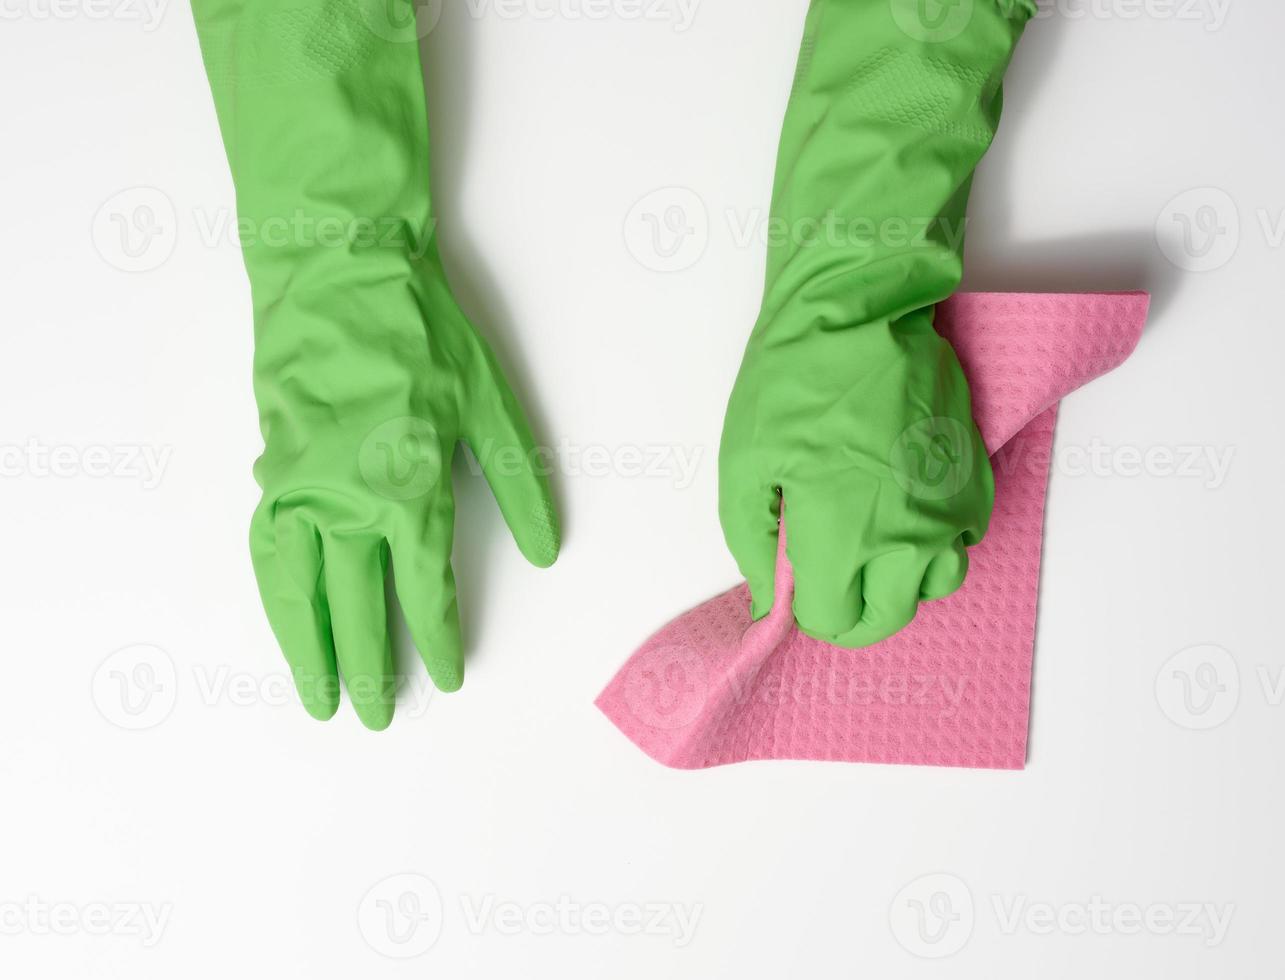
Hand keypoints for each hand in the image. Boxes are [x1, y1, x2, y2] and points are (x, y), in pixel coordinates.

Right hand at [249, 261, 557, 729]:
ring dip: (307, 651)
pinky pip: (266, 551)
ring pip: (297, 593)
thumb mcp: (491, 403)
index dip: (435, 640)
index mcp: (409, 490)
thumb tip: (546, 552)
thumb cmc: (421, 332)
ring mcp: (298, 489)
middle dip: (371, 668)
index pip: (424, 591)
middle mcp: (346, 504)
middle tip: (378, 717)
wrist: (338, 269)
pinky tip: (284, 619)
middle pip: (357, 608)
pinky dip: (274, 597)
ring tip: (317, 697)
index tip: (446, 676)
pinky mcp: (268, 468)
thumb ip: (519, 485)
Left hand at [719, 319, 990, 646]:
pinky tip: (900, 507)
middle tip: (829, 576)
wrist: (861, 313)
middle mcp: (906, 538)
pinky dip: (934, 540)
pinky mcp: (973, 480)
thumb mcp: (745, 465)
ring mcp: (947, 511)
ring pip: (935, 585)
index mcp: (843, 539)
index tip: (797, 583)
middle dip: (854, 609)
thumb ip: (755, 545)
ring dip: (900, 580)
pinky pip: (962, 540)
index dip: (810, 609)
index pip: (835, 620)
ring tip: (869, 545)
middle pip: (889, 617)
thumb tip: (770, 598)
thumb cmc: (793, 382)